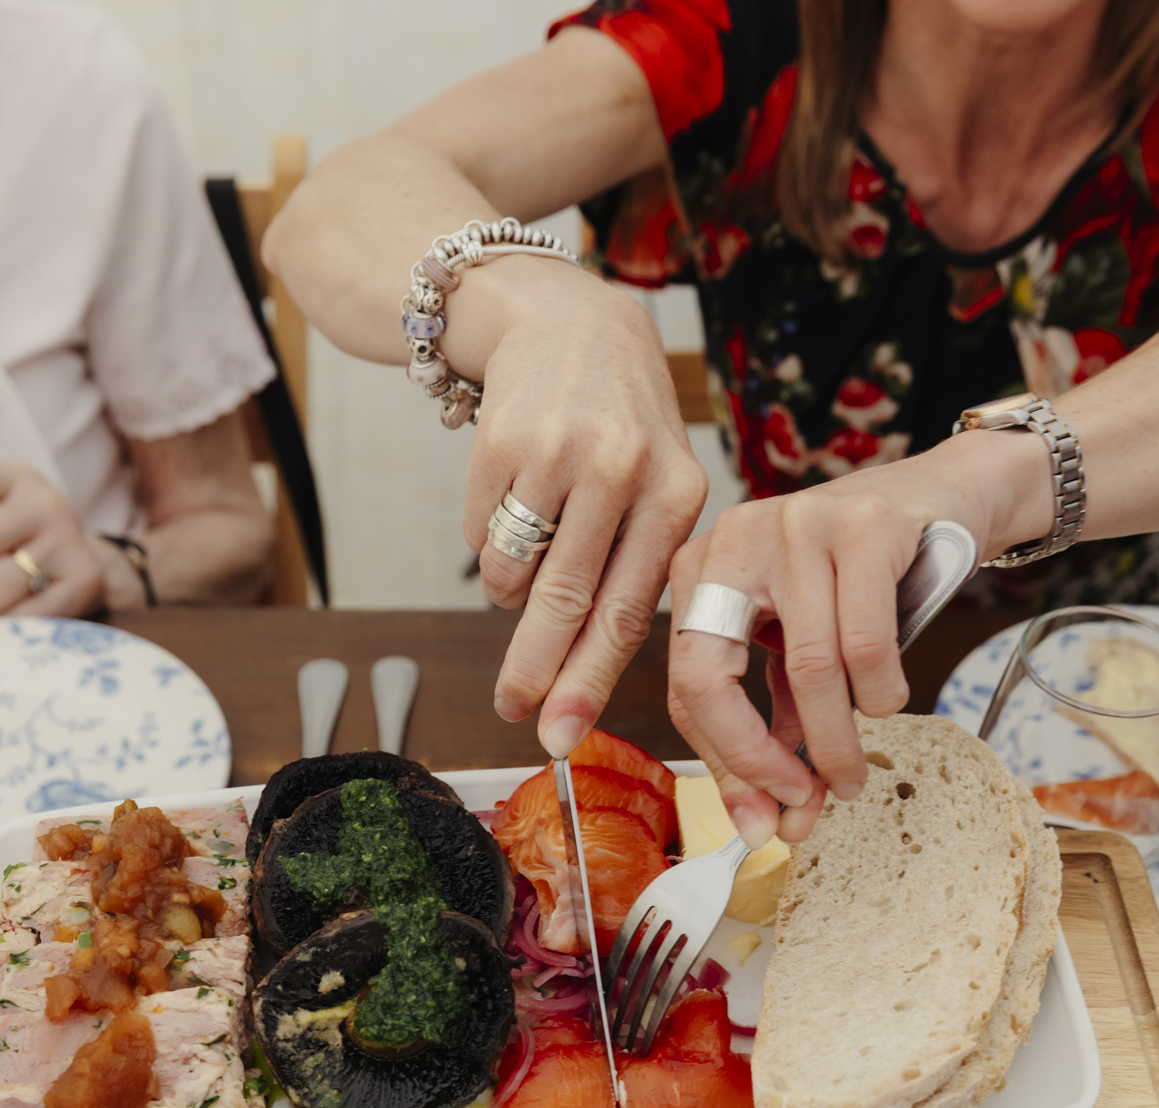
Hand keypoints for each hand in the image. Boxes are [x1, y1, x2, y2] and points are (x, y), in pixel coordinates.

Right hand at [458, 261, 708, 756]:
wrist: (568, 320)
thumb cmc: (621, 422)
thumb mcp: (659, 479)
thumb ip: (639, 564)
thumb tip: (590, 672)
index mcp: (678, 493)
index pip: (629, 612)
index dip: (589, 682)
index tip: (561, 736)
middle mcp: (623, 471)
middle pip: (566, 603)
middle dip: (534, 671)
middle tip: (513, 714)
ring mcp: (559, 454)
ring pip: (513, 574)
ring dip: (510, 590)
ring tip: (530, 549)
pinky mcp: (503, 441)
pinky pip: (480, 535)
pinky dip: (489, 541)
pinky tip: (513, 499)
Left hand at [666, 474, 948, 847]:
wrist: (941, 500)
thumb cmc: (862, 578)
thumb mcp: (799, 642)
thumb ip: (776, 717)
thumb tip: (766, 811)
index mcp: (698, 568)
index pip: (687, 685)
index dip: (724, 763)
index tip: (760, 816)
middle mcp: (733, 539)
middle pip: (713, 677)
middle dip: (758, 762)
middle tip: (802, 806)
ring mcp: (796, 525)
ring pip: (808, 670)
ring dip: (835, 743)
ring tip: (851, 775)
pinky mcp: (862, 525)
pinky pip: (866, 644)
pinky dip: (880, 693)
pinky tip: (886, 700)